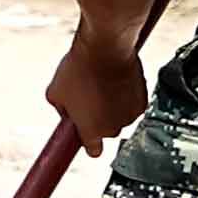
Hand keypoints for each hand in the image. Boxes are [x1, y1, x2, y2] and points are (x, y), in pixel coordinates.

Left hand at [48, 24, 149, 150]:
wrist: (106, 47)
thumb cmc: (79, 69)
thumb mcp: (55, 91)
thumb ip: (60, 109)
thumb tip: (65, 112)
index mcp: (92, 131)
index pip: (93, 151)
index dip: (88, 141)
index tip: (84, 132)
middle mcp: (113, 128)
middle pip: (106, 131)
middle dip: (98, 118)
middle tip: (89, 97)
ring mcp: (129, 116)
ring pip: (120, 116)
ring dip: (113, 105)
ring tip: (101, 83)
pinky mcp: (142, 101)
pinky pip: (132, 103)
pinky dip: (126, 95)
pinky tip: (115, 80)